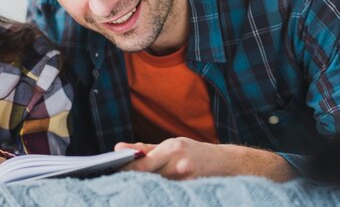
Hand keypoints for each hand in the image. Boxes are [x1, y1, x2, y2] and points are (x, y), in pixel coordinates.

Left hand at [115, 137, 295, 181]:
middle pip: (147, 177)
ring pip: (156, 188)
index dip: (124, 169)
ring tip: (128, 188)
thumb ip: (144, 148)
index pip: (142, 164)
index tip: (109, 171)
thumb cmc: (196, 152)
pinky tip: (148, 194)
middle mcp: (180, 166)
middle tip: (113, 182)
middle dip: (130, 179)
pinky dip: (156, 194)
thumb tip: (118, 148)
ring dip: (142, 188)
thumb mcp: (172, 144)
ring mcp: (186, 182)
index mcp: (173, 149)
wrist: (229, 165)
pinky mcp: (191, 193)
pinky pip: (167, 194)